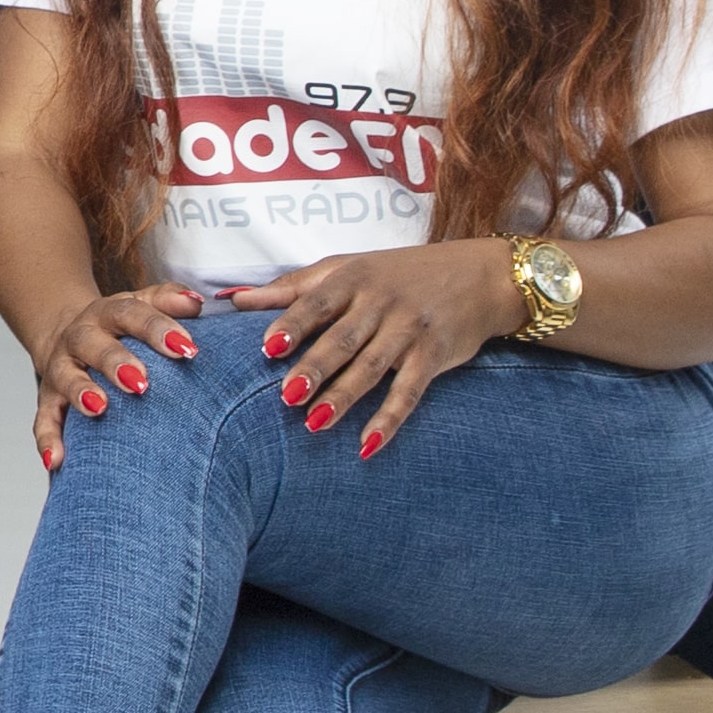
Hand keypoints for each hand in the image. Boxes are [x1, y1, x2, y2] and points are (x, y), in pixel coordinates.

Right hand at [23, 273, 205, 470]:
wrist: (65, 333)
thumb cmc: (118, 328)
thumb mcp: (140, 305)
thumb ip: (167, 300)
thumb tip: (197, 303)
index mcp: (108, 313)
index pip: (131, 314)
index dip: (157, 329)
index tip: (187, 348)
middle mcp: (80, 337)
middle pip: (92, 343)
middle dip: (115, 361)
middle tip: (141, 382)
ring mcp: (61, 368)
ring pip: (66, 377)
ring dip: (80, 391)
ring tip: (99, 408)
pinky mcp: (48, 399)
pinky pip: (44, 419)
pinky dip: (48, 439)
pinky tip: (55, 460)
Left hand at [243, 242, 513, 454]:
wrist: (479, 276)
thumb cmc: (398, 273)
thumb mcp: (347, 268)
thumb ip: (292, 287)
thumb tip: (233, 299)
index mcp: (352, 279)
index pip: (316, 303)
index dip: (292, 324)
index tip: (267, 347)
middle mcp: (380, 303)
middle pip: (341, 339)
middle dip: (314, 368)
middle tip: (286, 396)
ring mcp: (408, 330)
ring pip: (371, 368)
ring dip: (343, 397)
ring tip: (314, 423)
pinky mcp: (433, 356)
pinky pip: (409, 391)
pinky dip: (389, 418)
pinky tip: (368, 444)